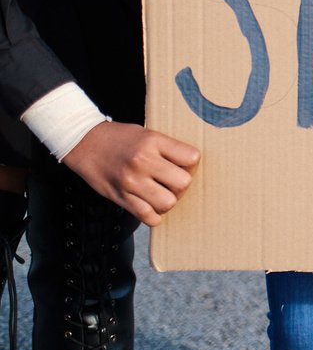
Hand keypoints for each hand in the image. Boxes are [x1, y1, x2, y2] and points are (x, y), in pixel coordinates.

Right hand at [61, 122, 199, 226]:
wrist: (83, 142)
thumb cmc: (119, 137)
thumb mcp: (147, 133)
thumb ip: (167, 149)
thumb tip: (191, 167)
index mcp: (153, 141)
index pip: (192, 158)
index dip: (191, 164)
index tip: (183, 165)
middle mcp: (143, 161)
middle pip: (183, 183)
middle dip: (182, 184)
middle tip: (173, 181)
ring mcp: (130, 181)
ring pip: (168, 202)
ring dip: (168, 200)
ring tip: (162, 193)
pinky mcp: (120, 196)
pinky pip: (147, 216)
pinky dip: (153, 216)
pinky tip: (151, 206)